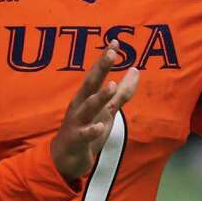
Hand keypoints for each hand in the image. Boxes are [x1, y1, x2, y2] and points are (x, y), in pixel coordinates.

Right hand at [52, 41, 139, 180]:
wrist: (65, 158)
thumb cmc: (86, 129)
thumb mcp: (106, 110)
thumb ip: (122, 92)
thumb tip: (136, 70)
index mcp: (86, 97)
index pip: (96, 74)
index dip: (105, 59)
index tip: (115, 42)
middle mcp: (80, 106)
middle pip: (90, 84)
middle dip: (101, 68)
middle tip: (112, 53)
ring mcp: (77, 122)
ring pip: (88, 107)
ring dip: (99, 96)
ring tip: (112, 85)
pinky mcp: (77, 140)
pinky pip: (85, 134)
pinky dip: (91, 130)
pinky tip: (99, 126)